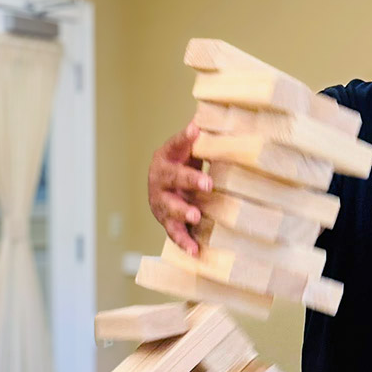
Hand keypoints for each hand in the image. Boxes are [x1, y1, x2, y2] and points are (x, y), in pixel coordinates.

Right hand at [147, 122, 211, 254]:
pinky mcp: (166, 221)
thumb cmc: (182, 166)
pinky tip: (195, 250)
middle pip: (172, 177)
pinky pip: (174, 232)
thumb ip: (201, 141)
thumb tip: (212, 121)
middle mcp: (159, 178)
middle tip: (207, 183)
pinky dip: (184, 241)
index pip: (175, 144)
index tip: (195, 130)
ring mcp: (161, 201)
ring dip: (182, 212)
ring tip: (195, 216)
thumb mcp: (190, 152)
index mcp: (166, 156)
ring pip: (169, 207)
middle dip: (190, 180)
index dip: (184, 138)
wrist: (164, 189)